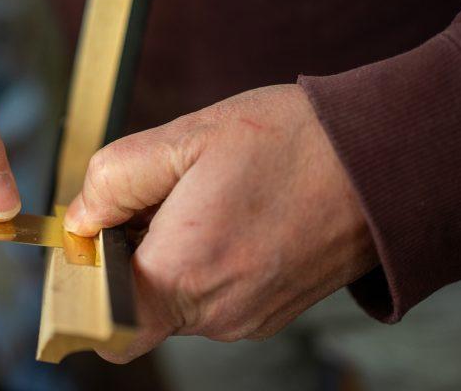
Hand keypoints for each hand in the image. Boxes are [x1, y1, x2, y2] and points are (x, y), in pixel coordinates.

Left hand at [64, 84, 377, 362]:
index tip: (98, 236)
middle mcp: (217, 312)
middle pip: (136, 304)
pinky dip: (203, 264)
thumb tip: (80, 218)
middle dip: (132, 254)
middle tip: (164, 197)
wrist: (380, 161)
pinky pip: (210, 297)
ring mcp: (248, 318)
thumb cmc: (292, 143)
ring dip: (170, 256)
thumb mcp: (187, 138)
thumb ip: (115, 179)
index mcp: (187, 271)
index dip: (87, 281)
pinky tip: (230, 218)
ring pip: (174, 300)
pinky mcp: (269, 312)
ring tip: (207, 201)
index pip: (103, 323)